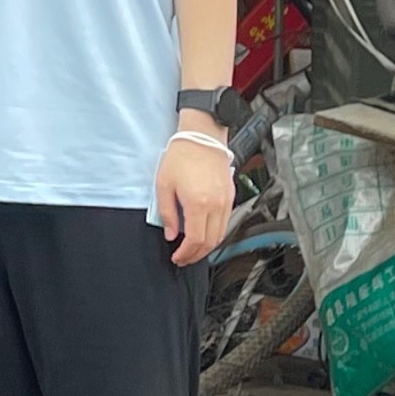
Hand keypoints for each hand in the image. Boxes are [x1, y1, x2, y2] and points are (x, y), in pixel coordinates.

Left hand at [157, 126, 235, 266]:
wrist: (202, 137)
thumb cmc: (182, 156)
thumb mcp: (163, 185)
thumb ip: (167, 213)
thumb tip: (171, 234)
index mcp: (198, 203)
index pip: (195, 240)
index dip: (186, 254)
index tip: (177, 257)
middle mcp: (216, 205)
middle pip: (210, 242)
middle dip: (196, 255)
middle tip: (184, 258)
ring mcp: (226, 201)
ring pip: (221, 235)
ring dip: (207, 247)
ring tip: (193, 250)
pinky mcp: (230, 196)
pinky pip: (225, 223)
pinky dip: (215, 234)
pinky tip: (204, 234)